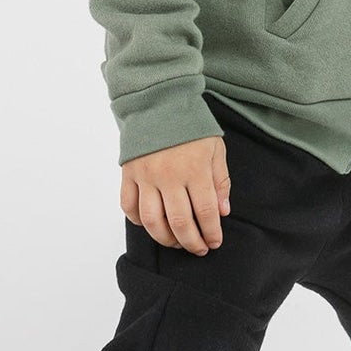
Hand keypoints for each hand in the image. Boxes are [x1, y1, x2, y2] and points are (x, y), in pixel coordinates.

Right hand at [121, 133, 231, 254]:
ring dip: (165, 238)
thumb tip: (222, 212)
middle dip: (191, 242)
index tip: (214, 242)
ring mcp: (145, 176)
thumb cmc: (190, 125)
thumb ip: (220, 181)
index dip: (211, 232)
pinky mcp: (128, 174)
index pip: (206, 211)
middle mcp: (169, 175)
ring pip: (152, 221)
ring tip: (176, 242)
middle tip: (198, 249)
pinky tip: (151, 225)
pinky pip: (129, 206)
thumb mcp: (215, 148)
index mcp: (195, 169)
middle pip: (180, 222)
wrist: (159, 102)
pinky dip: (138, 221)